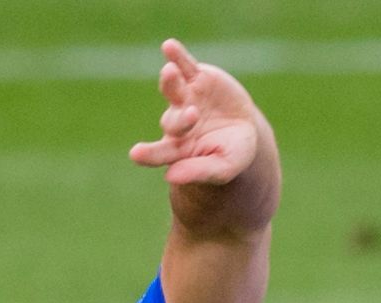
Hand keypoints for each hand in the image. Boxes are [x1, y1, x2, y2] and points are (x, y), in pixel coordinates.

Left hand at [128, 40, 264, 188]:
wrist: (244, 128)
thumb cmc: (232, 153)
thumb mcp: (224, 167)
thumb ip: (201, 171)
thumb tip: (170, 176)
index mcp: (179, 148)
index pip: (161, 152)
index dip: (149, 154)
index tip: (136, 155)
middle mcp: (177, 122)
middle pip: (172, 121)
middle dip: (181, 119)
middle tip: (192, 116)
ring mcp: (185, 97)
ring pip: (172, 88)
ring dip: (170, 81)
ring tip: (170, 73)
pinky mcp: (196, 78)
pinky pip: (184, 65)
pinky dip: (177, 56)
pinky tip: (169, 46)